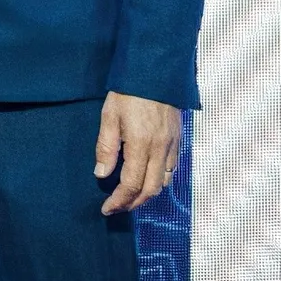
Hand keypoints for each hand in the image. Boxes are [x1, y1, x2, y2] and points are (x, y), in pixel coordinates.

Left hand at [95, 91, 181, 213]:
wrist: (156, 72)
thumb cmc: (128, 92)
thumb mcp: (109, 117)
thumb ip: (106, 147)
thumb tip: (102, 174)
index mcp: (141, 145)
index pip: (131, 184)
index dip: (119, 200)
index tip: (107, 208)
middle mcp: (161, 150)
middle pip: (150, 189)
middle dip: (133, 204)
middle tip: (117, 208)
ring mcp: (172, 146)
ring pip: (164, 182)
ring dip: (148, 194)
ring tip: (131, 198)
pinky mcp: (178, 140)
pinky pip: (172, 169)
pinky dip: (160, 181)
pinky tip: (148, 179)